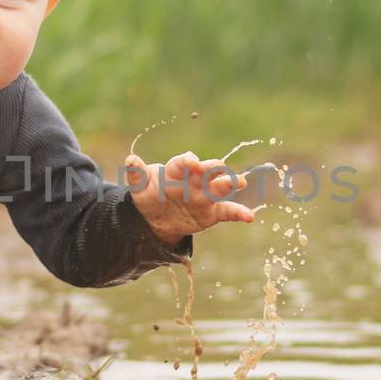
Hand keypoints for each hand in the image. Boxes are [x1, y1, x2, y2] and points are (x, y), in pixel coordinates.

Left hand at [124, 150, 256, 245]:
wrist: (156, 219)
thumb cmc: (150, 195)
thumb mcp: (140, 187)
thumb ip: (137, 174)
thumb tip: (130, 160)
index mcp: (177, 170)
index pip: (184, 162)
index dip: (188, 161)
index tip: (192, 162)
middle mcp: (195, 179)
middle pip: (207, 170)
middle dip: (213, 168)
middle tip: (221, 167)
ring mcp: (205, 195)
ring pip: (220, 187)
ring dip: (231, 183)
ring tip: (241, 182)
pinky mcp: (213, 212)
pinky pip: (228, 211)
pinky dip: (240, 213)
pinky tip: (250, 217)